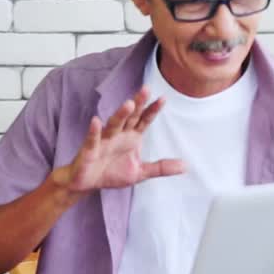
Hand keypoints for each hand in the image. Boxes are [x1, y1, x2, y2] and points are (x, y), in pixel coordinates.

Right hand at [54, 87, 184, 193]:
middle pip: (130, 116)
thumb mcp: (141, 172)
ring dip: (120, 114)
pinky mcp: (89, 150)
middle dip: (138, 104)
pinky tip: (96, 121)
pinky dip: (94, 131)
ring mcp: (104, 140)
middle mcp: (119, 135)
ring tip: (129, 104)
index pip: (144, 120)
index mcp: (131, 137)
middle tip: (146, 89)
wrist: (87, 184)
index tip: (163, 98)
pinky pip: (92, 139)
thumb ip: (161, 168)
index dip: (153, 110)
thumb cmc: (112, 173)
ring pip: (113, 124)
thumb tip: (185, 166)